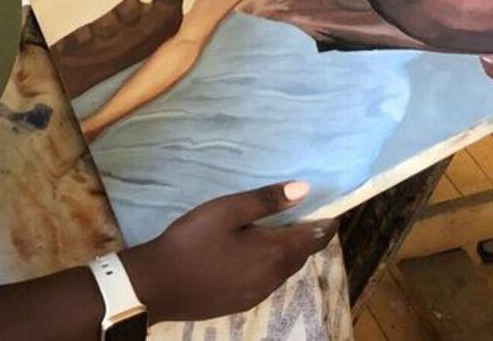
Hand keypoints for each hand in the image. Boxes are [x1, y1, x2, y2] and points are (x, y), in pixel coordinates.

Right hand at [119, 181, 336, 322]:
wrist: (158, 285)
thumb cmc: (194, 240)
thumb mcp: (228, 210)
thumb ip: (267, 200)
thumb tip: (304, 189)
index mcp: (274, 253)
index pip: (313, 239)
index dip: (326, 224)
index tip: (334, 211)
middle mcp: (272, 279)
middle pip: (300, 256)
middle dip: (308, 236)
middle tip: (308, 214)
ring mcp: (256, 294)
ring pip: (283, 270)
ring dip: (289, 251)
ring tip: (284, 229)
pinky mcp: (240, 302)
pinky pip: (267, 280)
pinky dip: (272, 264)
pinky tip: (256, 253)